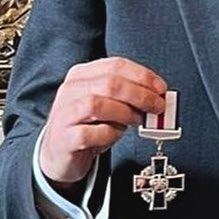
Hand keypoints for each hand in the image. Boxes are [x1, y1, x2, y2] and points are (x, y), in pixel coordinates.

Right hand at [40, 56, 166, 183]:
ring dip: (126, 113)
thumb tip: (157, 96)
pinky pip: (90, 133)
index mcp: (81, 75)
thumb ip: (128, 96)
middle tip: (157, 106)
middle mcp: (70, 90)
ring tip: (137, 121)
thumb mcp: (108, 104)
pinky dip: (109, 134)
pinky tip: (114, 135)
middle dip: (141, 95)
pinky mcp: (64, 138)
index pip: (116, 65)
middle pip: (110, 83)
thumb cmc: (87, 125)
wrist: (58, 153)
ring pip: (98, 104)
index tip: (160, 88)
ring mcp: (65, 114)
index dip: (143, 76)